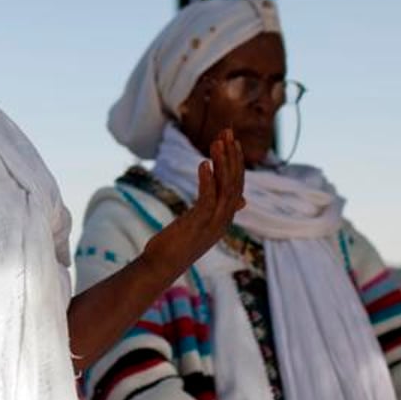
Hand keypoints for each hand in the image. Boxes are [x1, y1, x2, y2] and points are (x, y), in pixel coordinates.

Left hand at [141, 128, 244, 277]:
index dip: (236, 163)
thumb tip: (241, 200)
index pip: (237, 186)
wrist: (160, 266)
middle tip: (228, 132)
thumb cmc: (176, 244)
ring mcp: (213, 224)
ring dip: (222, 163)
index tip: (232, 141)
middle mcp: (223, 221)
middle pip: (235, 183)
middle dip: (232, 156)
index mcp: (224, 218)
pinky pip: (208, 199)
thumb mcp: (200, 224)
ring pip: (225, 189)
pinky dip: (208, 180)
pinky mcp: (198, 225)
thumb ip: (217, 210)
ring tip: (217, 141)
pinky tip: (203, 163)